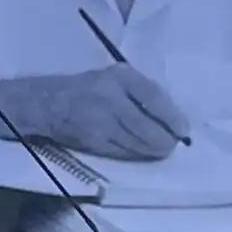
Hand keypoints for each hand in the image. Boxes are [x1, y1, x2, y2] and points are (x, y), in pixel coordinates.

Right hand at [0, 65, 190, 160]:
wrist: (48, 102)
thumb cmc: (90, 87)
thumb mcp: (116, 78)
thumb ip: (143, 92)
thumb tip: (175, 117)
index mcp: (120, 76)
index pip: (153, 98)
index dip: (172, 117)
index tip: (183, 130)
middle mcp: (109, 97)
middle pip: (147, 127)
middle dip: (165, 140)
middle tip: (173, 144)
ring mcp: (100, 121)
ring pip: (137, 144)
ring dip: (153, 150)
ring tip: (160, 148)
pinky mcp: (93, 141)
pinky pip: (123, 153)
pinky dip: (136, 155)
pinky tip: (140, 151)